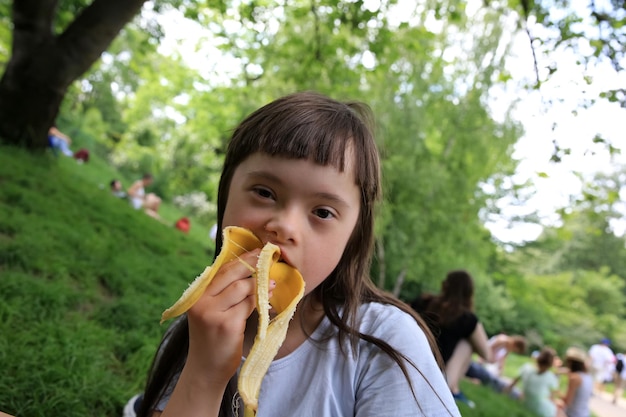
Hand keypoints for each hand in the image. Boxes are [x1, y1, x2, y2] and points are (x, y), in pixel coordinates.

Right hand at [184, 248, 265, 384]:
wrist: (206, 369)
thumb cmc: (212, 339)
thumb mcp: (210, 311)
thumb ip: (221, 292)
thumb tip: (247, 268)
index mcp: (196, 295)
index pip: (221, 270)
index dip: (241, 259)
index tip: (257, 251)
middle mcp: (201, 302)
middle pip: (232, 274)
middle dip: (252, 265)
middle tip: (267, 260)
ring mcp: (213, 313)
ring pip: (243, 288)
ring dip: (259, 285)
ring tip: (271, 283)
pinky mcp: (227, 324)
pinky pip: (249, 305)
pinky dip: (261, 301)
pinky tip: (268, 300)